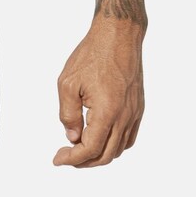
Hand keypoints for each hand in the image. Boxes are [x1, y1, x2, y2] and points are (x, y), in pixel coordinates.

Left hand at [53, 15, 145, 167]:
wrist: (119, 35)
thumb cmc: (92, 55)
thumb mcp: (68, 84)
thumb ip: (68, 115)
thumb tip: (72, 138)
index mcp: (107, 112)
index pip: (90, 149)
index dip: (72, 159)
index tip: (57, 158)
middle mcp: (124, 116)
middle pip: (105, 155)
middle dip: (83, 161)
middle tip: (65, 155)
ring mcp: (134, 113)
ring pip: (119, 149)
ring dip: (99, 155)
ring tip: (79, 148)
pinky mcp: (138, 107)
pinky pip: (129, 137)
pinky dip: (114, 145)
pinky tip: (99, 138)